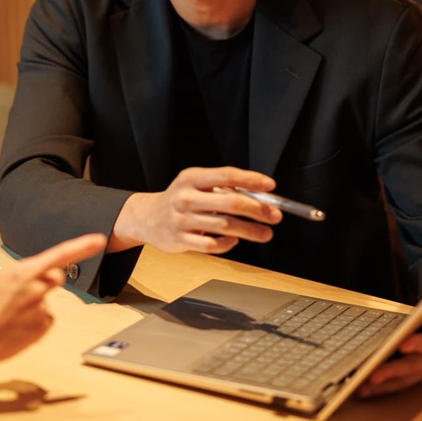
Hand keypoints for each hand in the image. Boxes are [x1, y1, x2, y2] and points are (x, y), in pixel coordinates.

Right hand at [0, 232, 108, 361]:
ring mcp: (42, 309)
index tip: (98, 240)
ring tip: (10, 314)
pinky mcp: (43, 327)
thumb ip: (19, 273)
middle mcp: (37, 288)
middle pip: (56, 277)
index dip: (81, 246)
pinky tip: (16, 326)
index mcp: (24, 272)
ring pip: (45, 301)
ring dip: (33, 305)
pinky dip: (33, 322)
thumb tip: (32, 275)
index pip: (60, 254)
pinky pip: (45, 319)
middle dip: (46, 281)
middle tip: (23, 293)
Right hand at [109, 167, 281, 254]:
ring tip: (266, 233)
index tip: (270, 186)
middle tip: (274, 215)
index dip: (251, 180)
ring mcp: (182, 220)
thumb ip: (222, 188)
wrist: (147, 218)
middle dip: (258, 210)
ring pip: (225, 226)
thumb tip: (259, 196)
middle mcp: (186, 197)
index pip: (226, 175)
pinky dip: (227, 243)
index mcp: (191, 178)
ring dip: (250, 230)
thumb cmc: (180, 199)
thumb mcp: (195, 184)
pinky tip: (234, 240)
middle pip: (230, 203)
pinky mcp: (181, 240)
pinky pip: (212, 245)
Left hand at [356, 267, 421, 397]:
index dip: (420, 344)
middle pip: (411, 366)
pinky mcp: (415, 373)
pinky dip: (380, 388)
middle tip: (373, 374)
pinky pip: (397, 383)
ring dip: (382, 384)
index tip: (405, 344)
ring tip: (360, 387)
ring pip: (402, 378)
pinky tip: (361, 391)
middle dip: (392, 371)